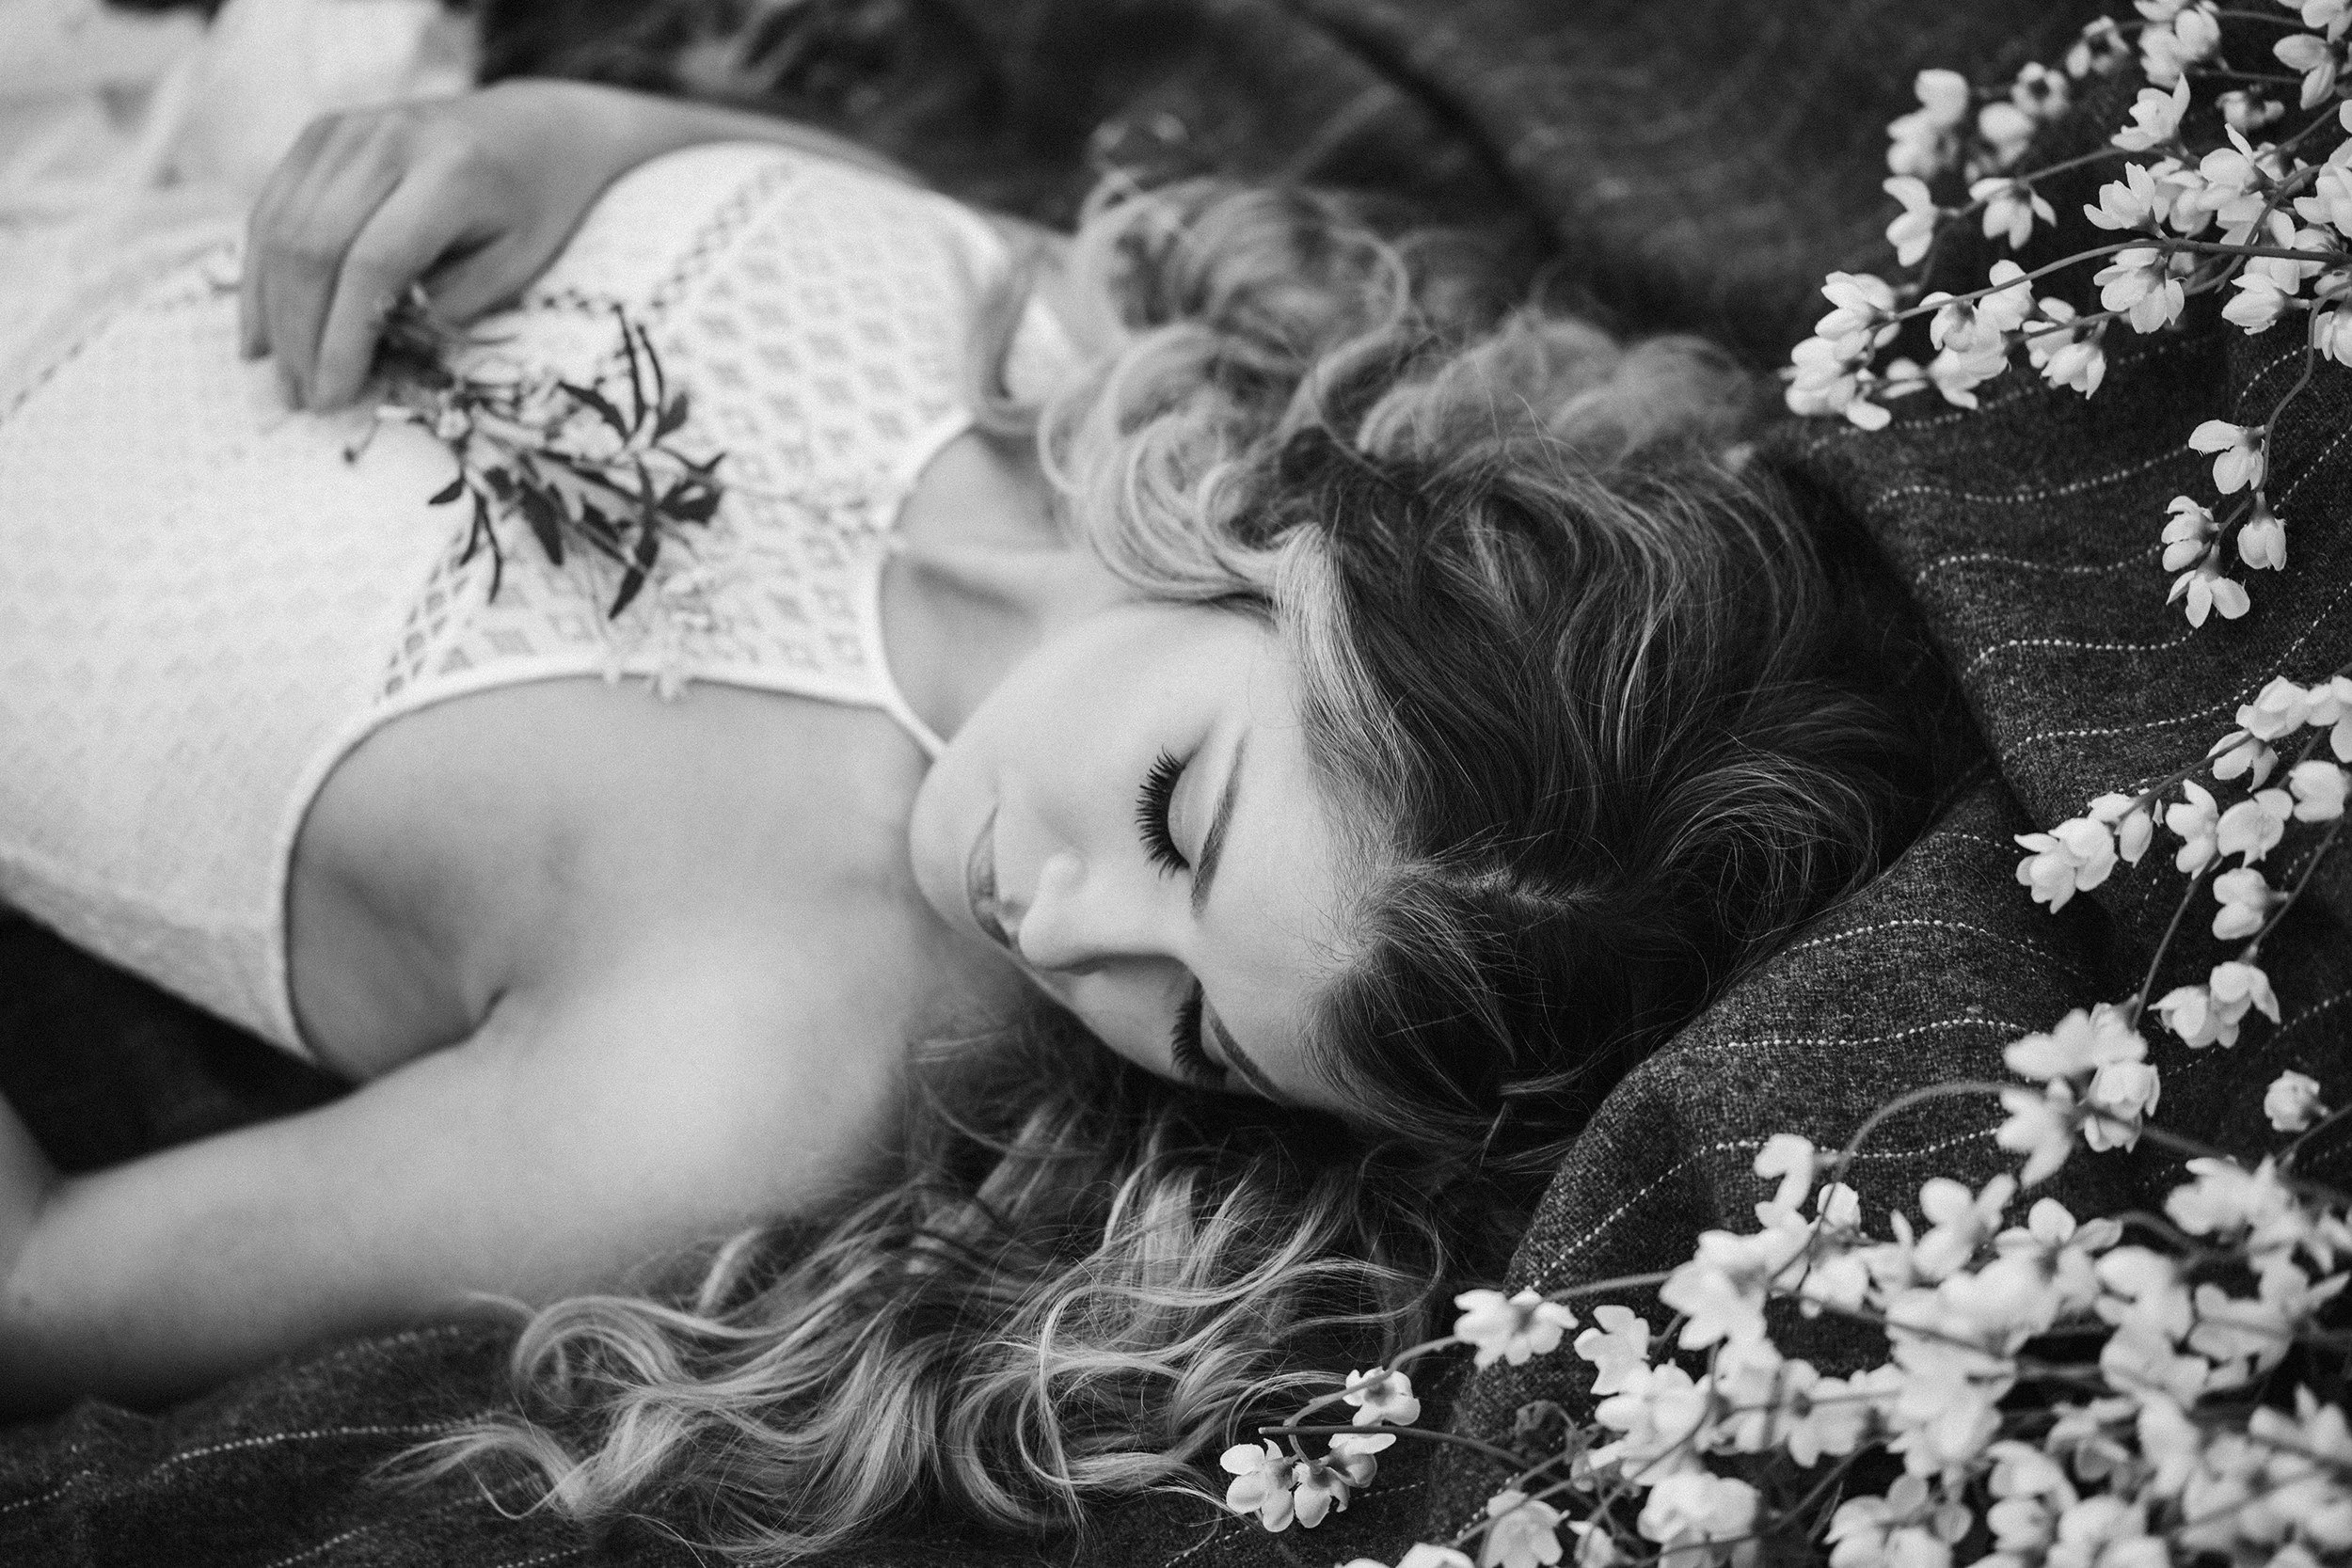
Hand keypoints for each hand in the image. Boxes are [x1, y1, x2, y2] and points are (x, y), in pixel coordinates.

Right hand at [241, 80, 637, 411]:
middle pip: (314, 247)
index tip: (335, 397)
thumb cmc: (531, 210)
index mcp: (449, 172)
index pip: (372, 263)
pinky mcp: (319, 134)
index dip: (342, 338)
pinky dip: (261, 275)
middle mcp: (387, 141)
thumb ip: (445, 308)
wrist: (531, 130)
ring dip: (273, 314)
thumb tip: (365, 360)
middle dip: (301, 335)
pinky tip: (262, 331)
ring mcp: (345, 132)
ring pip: (281, 230)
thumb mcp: (514, 266)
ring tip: (281, 376)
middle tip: (301, 399)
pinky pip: (272, 209)